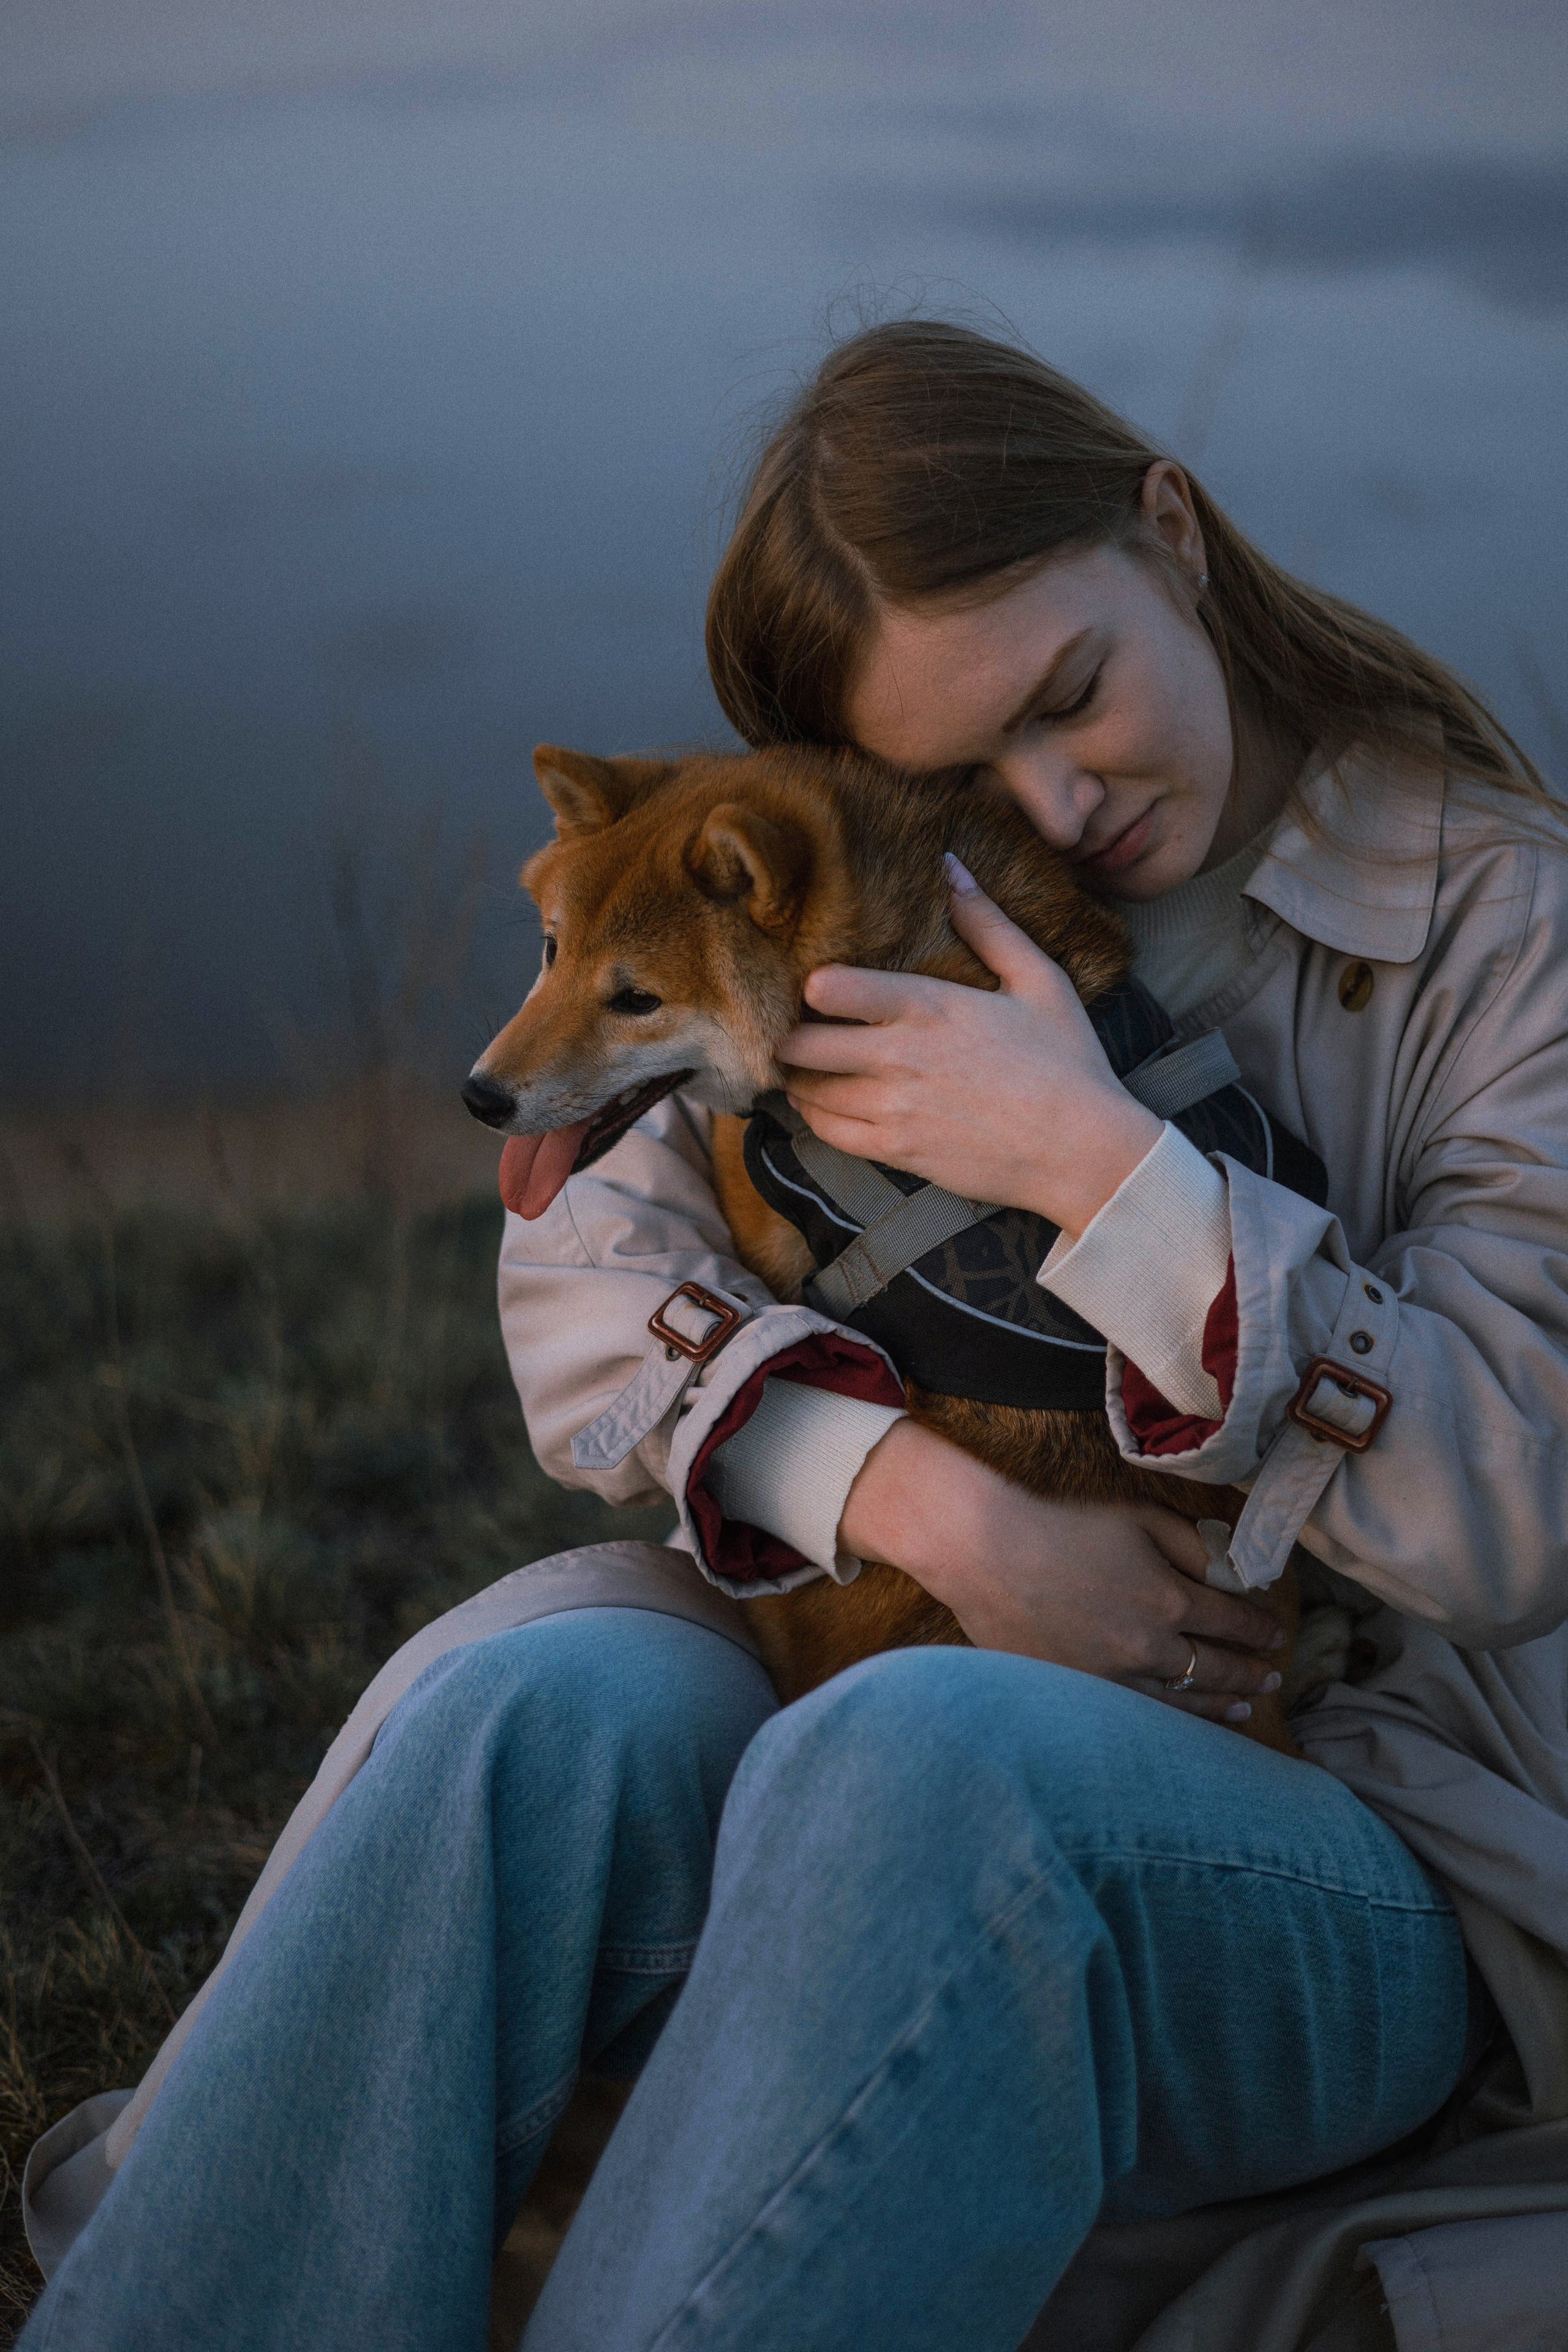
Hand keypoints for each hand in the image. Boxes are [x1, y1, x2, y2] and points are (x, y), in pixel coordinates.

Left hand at [781, 857, 1159, 1240]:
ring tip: (803, 1063)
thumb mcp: (1040, 980)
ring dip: (797, 1075)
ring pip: (807, 1090)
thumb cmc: (1067, 1062)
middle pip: (802, 1043)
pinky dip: (813, 1115)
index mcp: (930, 1007)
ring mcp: (894, 1109)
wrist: (1085, 1152)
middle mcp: (901, 1057)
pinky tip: (822, 1102)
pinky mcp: (898, 1151)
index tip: (813, 985)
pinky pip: (827, 1133)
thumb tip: (950, 866)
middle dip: (790, 1033)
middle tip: (793, 1026)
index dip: (811, 986)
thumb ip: (988, 923)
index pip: (833, 988)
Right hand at [839, 1420, 1284, 1723]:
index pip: (1233, 1622)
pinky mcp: (1081, 1694)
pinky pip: (1140, 1717)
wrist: (987, 1554)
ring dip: (1221, 1705)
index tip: (1276, 1633)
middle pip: (1216, 1669)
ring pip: (1183, 1703)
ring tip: (1245, 1708)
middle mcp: (1149, 1648)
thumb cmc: (1064, 1528)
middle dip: (1251, 1672)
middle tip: (1273, 1675)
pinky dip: (1173, 1722)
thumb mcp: (1138, 1519)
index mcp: (1168, 1600)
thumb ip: (1193, 1545)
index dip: (1260, 1629)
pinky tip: (1185, 1723)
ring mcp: (1114, 1679)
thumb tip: (1233, 1571)